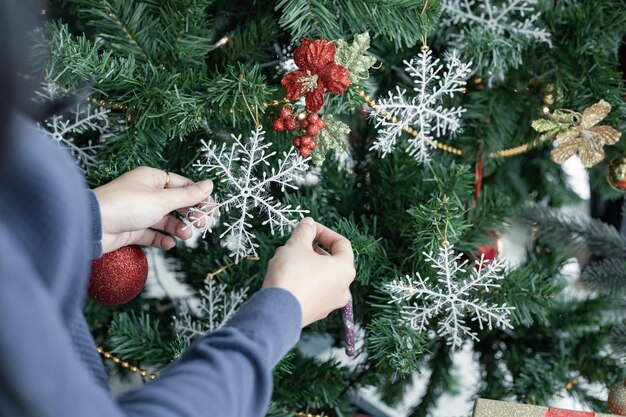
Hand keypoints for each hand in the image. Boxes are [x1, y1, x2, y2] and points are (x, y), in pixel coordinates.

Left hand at [93, 166, 214, 253]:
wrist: (92, 225)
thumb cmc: (125, 205)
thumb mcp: (162, 199)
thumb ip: (188, 195)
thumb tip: (210, 185)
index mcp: (152, 179)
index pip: (182, 185)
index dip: (198, 196)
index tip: (211, 208)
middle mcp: (146, 194)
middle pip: (176, 203)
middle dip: (190, 213)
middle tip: (202, 223)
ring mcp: (139, 212)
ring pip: (166, 220)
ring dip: (179, 228)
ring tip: (186, 235)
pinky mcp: (133, 229)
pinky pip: (153, 234)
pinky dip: (163, 239)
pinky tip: (170, 243)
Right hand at [263, 218, 355, 326]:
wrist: (277, 311)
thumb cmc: (292, 275)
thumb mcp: (297, 245)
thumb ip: (305, 231)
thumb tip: (308, 223)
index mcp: (345, 270)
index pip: (342, 243)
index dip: (324, 232)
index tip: (308, 228)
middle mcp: (343, 288)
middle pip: (331, 260)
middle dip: (312, 248)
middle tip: (296, 244)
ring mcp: (329, 303)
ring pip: (320, 276)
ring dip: (305, 263)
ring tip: (286, 259)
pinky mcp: (315, 312)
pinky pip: (312, 290)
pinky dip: (302, 280)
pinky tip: (285, 276)